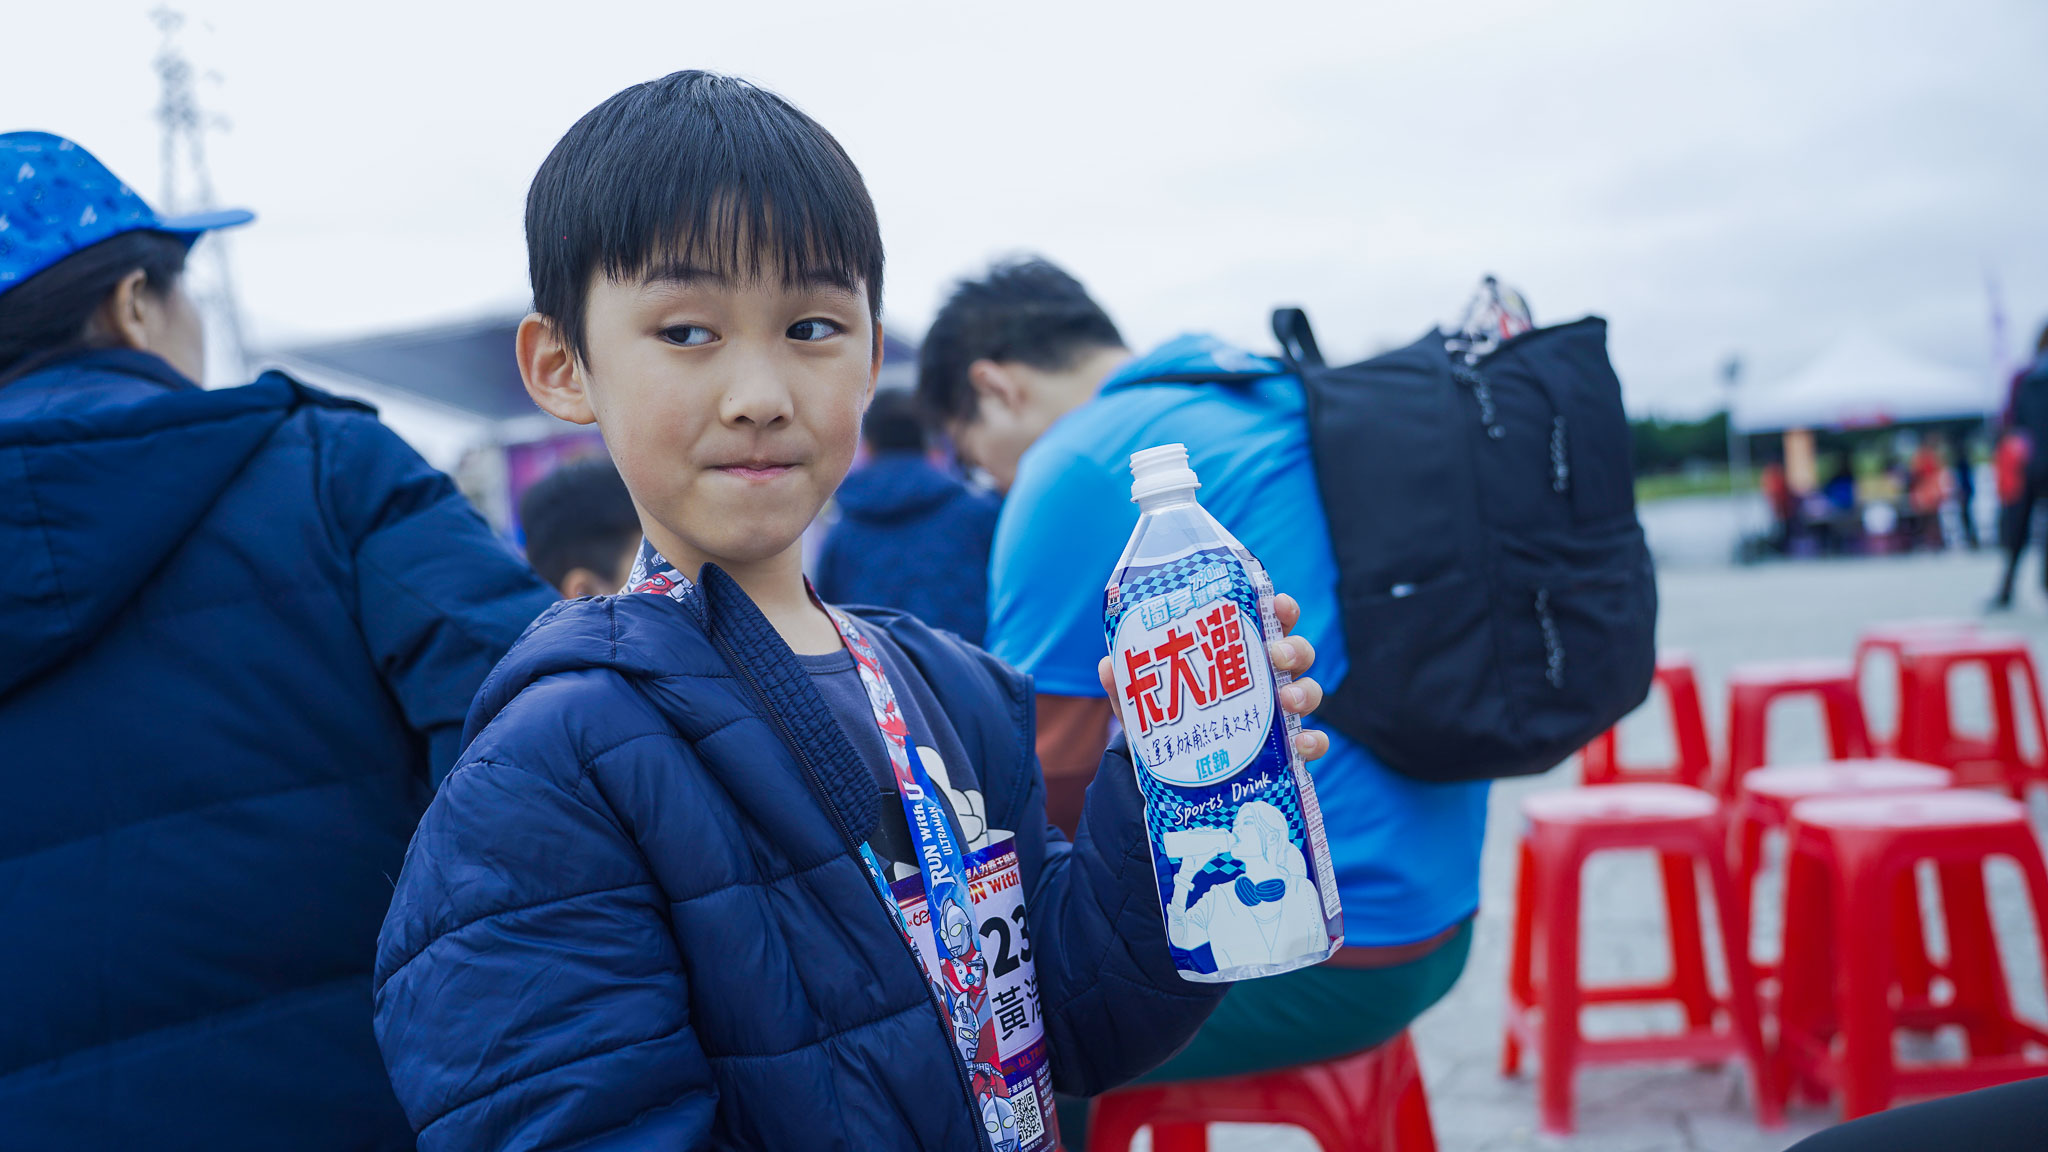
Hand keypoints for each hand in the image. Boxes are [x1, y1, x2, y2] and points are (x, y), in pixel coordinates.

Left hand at [1098, 592, 1330, 763]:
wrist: (1173, 775)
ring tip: (1286, 699)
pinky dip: (1314, 742)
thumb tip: (1107, 665)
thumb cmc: (1167, 720)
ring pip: (1311, 691)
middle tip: (1277, 654)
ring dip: (1305, 691)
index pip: (1267, 621)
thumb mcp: (1143, 702)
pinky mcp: (1287, 751)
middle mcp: (1266, 678)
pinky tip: (1301, 745)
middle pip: (1296, 652)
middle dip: (1294, 648)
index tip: (1276, 603)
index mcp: (1238, 653)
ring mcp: (1280, 714)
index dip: (1279, 608)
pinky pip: (1312, 742)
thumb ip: (1128, 684)